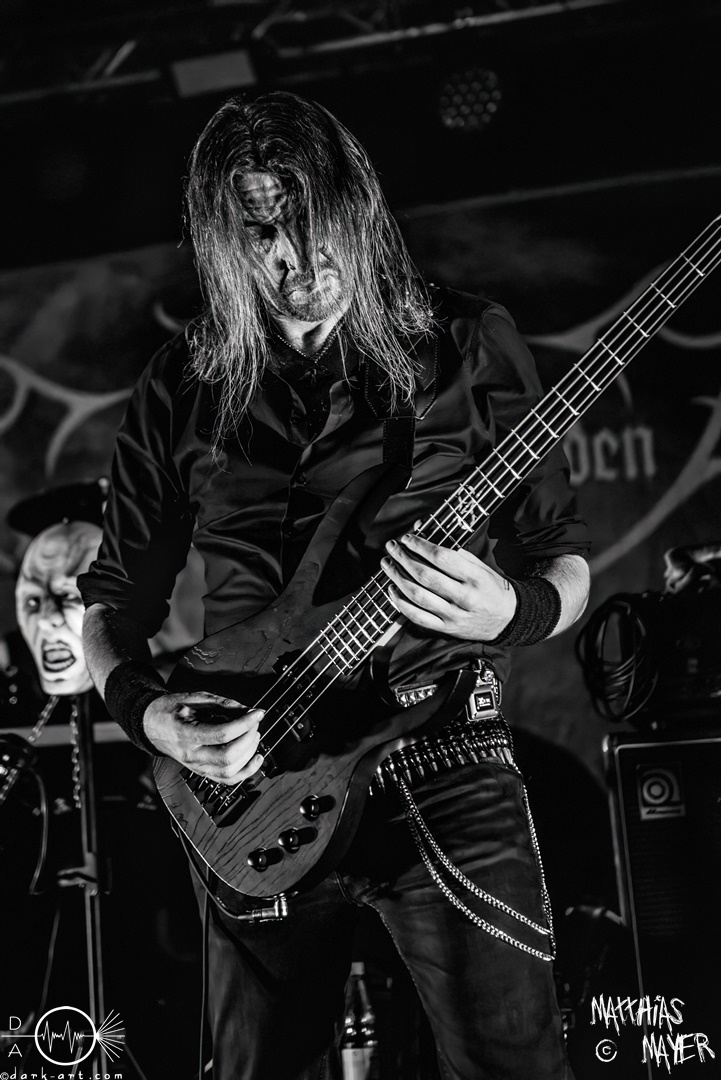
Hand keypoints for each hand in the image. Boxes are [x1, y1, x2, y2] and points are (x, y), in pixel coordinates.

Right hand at [143, 691, 263, 783]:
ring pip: (229, 772)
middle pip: (227, 757)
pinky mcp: (203, 772)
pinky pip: (227, 779)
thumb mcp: (194, 698)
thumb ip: (222, 704)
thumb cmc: (170, 710)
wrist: (151, 725)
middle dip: (248, 738)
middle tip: (254, 723)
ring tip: (253, 735)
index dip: (244, 723)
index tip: (257, 713)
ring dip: (249, 753)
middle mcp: (190, 756)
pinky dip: (246, 771)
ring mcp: (196, 767)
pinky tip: (256, 758)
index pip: (221, 734)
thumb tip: (247, 710)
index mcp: (185, 734)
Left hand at [381, 531, 516, 641]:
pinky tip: (392, 590)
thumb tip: (425, 533)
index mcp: (475, 577)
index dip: (421, 545)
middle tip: (392, 547)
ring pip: (417, 595)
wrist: (508, 620)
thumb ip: (454, 551)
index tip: (408, 538)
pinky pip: (417, 617)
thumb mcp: (481, 566)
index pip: (442, 558)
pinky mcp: (446, 628)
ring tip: (387, 564)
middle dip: (403, 558)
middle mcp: (464, 597)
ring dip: (397, 578)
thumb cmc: (492, 588)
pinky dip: (401, 603)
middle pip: (425, 576)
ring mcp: (453, 615)